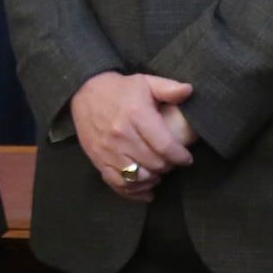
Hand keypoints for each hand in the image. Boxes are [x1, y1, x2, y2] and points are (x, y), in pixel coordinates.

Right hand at [69, 71, 194, 197]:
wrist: (83, 91)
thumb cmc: (119, 89)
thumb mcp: (145, 81)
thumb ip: (168, 87)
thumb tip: (189, 91)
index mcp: (136, 115)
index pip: (164, 145)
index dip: (180, 156)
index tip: (186, 158)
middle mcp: (121, 135)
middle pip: (154, 163)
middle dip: (168, 166)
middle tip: (171, 161)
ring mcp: (107, 149)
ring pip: (137, 176)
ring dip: (152, 178)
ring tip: (158, 172)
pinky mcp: (98, 159)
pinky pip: (117, 183)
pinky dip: (134, 191)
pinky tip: (146, 188)